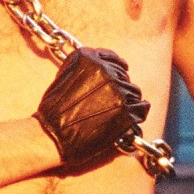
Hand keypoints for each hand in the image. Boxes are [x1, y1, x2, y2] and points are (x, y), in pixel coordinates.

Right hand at [34, 46, 149, 172]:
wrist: (51, 135)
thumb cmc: (53, 112)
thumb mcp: (63, 78)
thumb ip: (84, 70)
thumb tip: (103, 69)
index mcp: (88, 58)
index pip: (113, 58)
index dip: (117, 67)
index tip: (120, 73)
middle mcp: (104, 69)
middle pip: (123, 76)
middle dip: (118, 89)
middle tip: (109, 105)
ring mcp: (117, 89)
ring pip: (133, 91)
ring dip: (127, 102)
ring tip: (113, 115)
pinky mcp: (126, 109)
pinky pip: (142, 107)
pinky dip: (136, 114)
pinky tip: (127, 121)